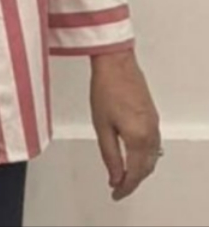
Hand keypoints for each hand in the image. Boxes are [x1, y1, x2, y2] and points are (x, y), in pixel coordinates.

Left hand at [90, 49, 160, 200]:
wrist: (116, 63)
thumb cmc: (105, 90)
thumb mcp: (102, 126)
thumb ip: (110, 155)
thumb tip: (115, 177)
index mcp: (138, 139)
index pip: (135, 174)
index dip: (125, 187)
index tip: (115, 194)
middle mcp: (151, 134)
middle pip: (146, 168)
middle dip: (133, 181)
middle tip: (118, 187)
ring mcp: (154, 124)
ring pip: (152, 157)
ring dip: (140, 170)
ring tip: (123, 175)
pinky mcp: (153, 116)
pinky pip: (153, 145)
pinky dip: (145, 156)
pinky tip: (134, 156)